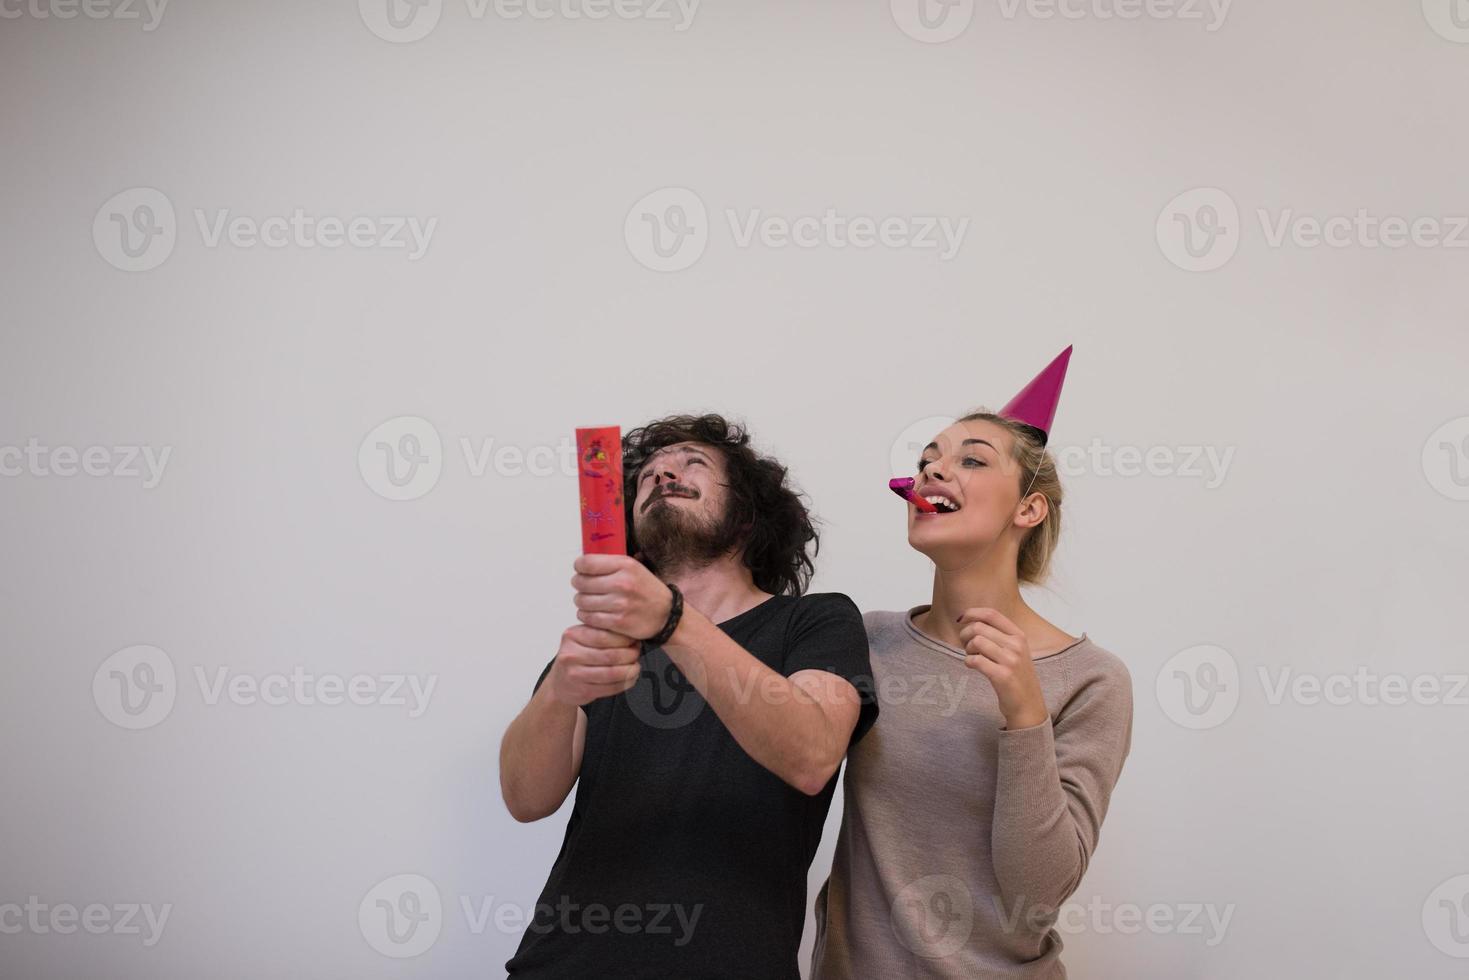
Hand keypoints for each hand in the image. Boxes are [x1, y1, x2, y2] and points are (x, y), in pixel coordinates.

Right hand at [546, 624, 641, 706]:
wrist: (560, 682)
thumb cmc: (576, 657)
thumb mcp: (582, 638)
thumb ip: (601, 632)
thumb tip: (631, 633)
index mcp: (572, 636)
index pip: (604, 635)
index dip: (624, 639)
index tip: (634, 640)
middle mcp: (571, 654)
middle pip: (610, 655)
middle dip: (629, 654)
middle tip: (636, 653)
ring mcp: (575, 674)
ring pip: (612, 673)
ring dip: (630, 670)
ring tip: (636, 667)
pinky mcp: (582, 690)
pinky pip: (610, 687)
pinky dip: (624, 683)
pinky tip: (630, 678)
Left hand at [571, 554, 673, 640]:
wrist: (666, 615)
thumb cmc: (647, 590)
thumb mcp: (634, 568)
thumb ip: (610, 564)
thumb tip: (582, 563)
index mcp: (625, 565)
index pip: (587, 563)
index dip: (579, 567)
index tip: (581, 571)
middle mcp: (622, 582)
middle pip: (581, 582)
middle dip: (579, 585)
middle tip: (585, 588)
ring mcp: (620, 603)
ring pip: (582, 601)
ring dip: (582, 602)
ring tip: (590, 602)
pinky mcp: (618, 621)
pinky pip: (589, 618)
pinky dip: (587, 616)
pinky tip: (594, 613)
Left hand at [957, 608, 1047, 729]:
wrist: (1029, 705)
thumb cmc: (1017, 677)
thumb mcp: (1015, 651)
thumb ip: (998, 635)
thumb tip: (970, 621)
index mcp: (1019, 635)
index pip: (992, 614)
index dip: (972, 613)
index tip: (961, 619)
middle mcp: (1016, 645)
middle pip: (979, 627)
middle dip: (965, 635)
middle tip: (967, 647)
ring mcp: (1011, 660)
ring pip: (976, 642)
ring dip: (968, 650)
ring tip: (972, 657)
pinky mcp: (1002, 676)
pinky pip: (975, 660)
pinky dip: (968, 662)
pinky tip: (972, 666)